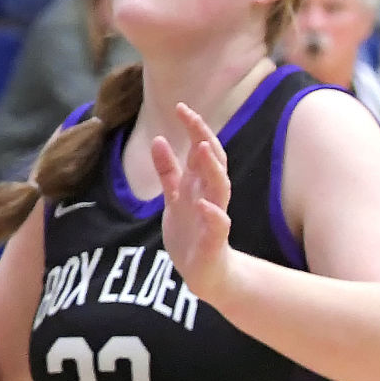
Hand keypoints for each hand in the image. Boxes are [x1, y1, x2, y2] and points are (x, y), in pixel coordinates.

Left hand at [152, 103, 233, 300]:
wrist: (206, 274)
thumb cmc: (191, 232)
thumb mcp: (174, 197)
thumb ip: (168, 171)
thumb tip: (159, 140)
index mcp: (200, 185)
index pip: (202, 149)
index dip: (194, 128)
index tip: (181, 106)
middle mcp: (210, 196)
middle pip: (213, 162)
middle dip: (204, 138)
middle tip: (191, 116)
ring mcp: (214, 218)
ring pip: (220, 189)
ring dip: (212, 168)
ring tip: (200, 148)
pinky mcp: (214, 243)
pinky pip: (218, 227)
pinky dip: (213, 216)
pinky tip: (205, 206)